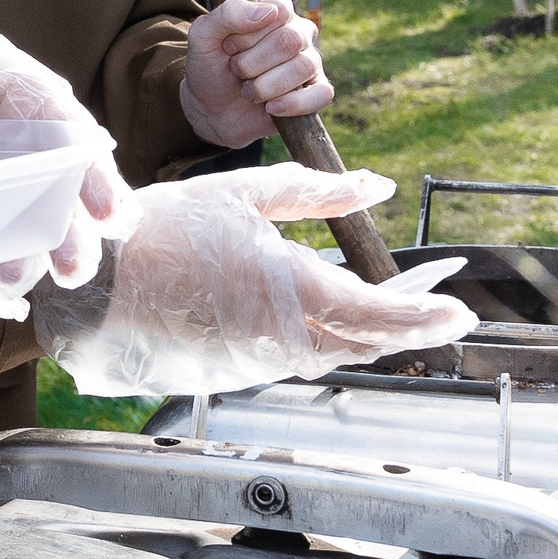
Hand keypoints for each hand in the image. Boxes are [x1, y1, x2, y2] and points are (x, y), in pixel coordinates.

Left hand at [0, 0, 135, 316]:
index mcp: (33, 99)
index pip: (74, 137)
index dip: (95, 177)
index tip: (107, 214)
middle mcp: (30, 146)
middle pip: (66, 194)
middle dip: (74, 234)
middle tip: (74, 270)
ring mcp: (4, 182)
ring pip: (34, 225)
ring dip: (35, 257)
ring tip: (24, 283)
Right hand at [32, 165, 479, 395]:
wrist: (97, 281)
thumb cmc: (165, 227)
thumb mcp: (245, 193)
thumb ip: (318, 191)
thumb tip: (377, 185)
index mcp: (290, 289)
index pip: (378, 313)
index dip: (426, 314)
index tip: (460, 311)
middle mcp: (281, 337)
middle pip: (366, 344)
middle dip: (413, 328)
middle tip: (447, 312)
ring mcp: (257, 362)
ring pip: (333, 356)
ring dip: (369, 335)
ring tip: (397, 308)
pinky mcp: (235, 373)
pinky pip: (295, 360)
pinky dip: (324, 341)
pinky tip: (327, 318)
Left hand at [179, 0, 330, 148]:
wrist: (211, 110)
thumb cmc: (211, 67)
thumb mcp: (204, 36)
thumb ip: (228, 14)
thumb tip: (268, 12)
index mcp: (275, 12)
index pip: (279, 9)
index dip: (249, 33)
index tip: (228, 46)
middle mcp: (298, 33)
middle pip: (290, 40)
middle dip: (252, 62)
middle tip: (236, 70)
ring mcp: (310, 62)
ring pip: (303, 67)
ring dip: (265, 85)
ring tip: (248, 91)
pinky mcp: (315, 92)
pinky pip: (322, 93)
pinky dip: (294, 103)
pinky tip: (270, 107)